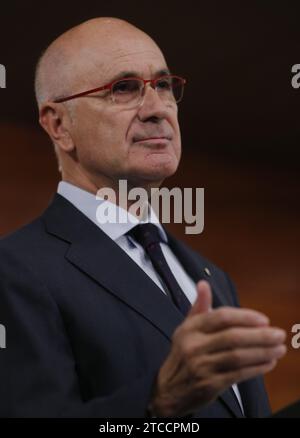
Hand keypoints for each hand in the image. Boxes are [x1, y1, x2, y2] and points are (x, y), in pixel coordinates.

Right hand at [150, 280, 285, 416]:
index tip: (264, 319)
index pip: (221, 317)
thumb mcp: (186, 328)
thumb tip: (203, 284)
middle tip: (279, 334)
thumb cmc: (183, 354)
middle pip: (232, 337)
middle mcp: (194, 346)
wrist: (168, 389)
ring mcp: (202, 366)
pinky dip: (256, 368)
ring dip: (262, 352)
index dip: (245, 317)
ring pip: (238, 357)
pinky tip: (268, 363)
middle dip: (259, 335)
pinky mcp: (210, 384)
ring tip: (279, 348)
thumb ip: (199, 306)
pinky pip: (238, 374)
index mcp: (190, 328)